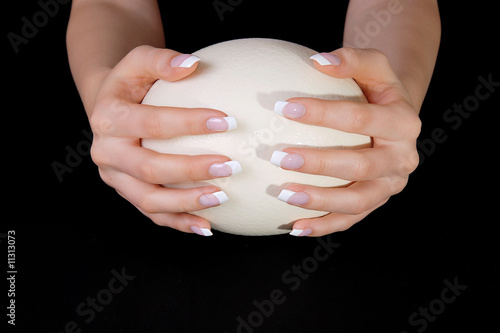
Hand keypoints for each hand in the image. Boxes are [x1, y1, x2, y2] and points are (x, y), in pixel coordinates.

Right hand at [89, 46, 237, 235]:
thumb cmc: (132, 84)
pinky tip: (207, 226)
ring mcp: (116, 178)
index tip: (227, 121)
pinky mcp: (127, 193)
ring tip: (222, 197)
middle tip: (231, 166)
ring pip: (149, 200)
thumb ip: (161, 60)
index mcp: (108, 118)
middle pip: (149, 168)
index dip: (188, 123)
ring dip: (186, 202)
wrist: (108, 109)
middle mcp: (107, 153)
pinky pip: (153, 214)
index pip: (151, 122)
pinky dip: (179, 222)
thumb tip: (192, 64)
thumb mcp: (139, 61)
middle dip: (191, 169)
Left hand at [274, 48, 420, 236]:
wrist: (395, 119)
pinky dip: (324, 226)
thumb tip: (318, 61)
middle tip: (279, 157)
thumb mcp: (373, 67)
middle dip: (319, 164)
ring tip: (284, 195)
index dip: (323, 113)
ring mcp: (390, 185)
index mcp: (403, 123)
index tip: (285, 107)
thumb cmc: (376, 90)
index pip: (361, 118)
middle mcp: (402, 158)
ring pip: (357, 201)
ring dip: (320, 201)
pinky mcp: (377, 202)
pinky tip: (295, 227)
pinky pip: (351, 219)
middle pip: (360, 166)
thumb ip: (352, 59)